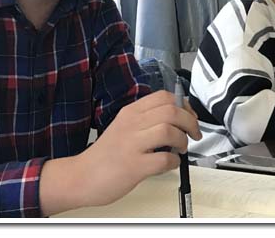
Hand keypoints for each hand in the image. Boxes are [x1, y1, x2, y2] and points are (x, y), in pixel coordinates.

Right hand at [53, 90, 201, 210]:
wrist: (81, 176)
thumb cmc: (105, 155)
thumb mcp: (123, 127)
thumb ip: (146, 121)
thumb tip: (178, 120)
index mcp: (130, 112)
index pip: (164, 96)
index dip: (184, 105)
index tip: (189, 116)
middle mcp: (131, 124)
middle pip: (171, 111)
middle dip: (190, 122)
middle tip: (193, 134)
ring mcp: (132, 144)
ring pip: (169, 131)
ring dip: (183, 141)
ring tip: (180, 149)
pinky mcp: (134, 166)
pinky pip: (165, 159)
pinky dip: (174, 162)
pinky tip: (169, 164)